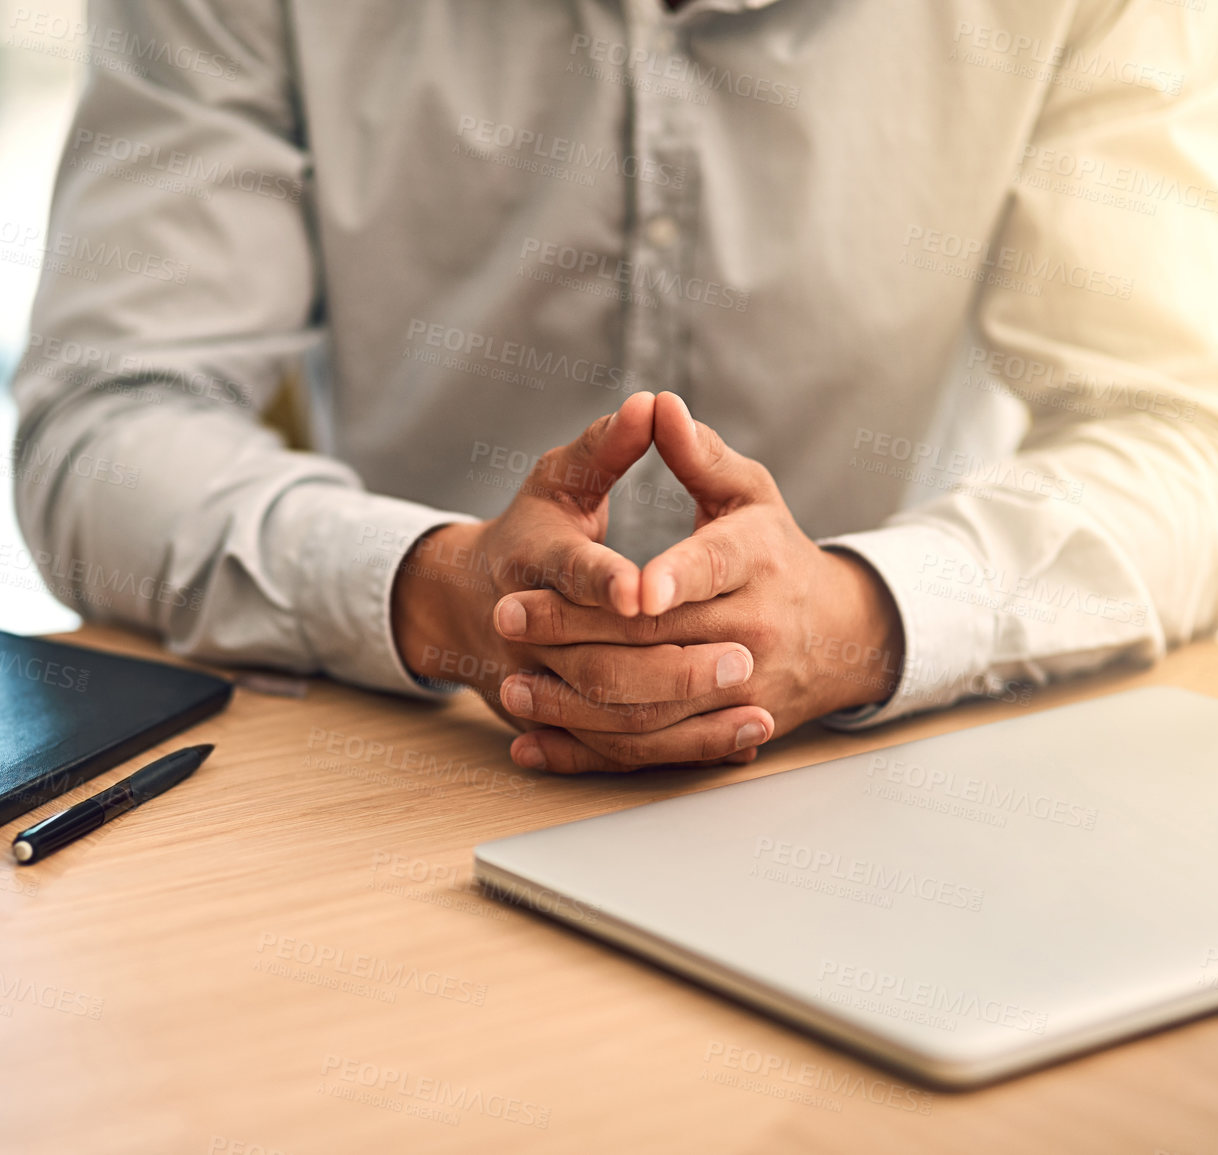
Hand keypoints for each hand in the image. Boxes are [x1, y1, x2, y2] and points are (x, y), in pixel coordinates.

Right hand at [391, 392, 757, 742]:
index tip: (646, 592)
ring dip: (680, 711)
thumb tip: (653, 404)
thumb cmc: (531, 530)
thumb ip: (607, 446)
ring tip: (751, 700)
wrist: (465, 604)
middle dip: (669, 663)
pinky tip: (737, 738)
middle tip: (741, 657)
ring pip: (604, 713)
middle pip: (594, 659)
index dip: (604, 581)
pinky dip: (675, 750)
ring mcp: (534, 681)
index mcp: (527, 556)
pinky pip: (612, 748)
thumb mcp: (560, 479)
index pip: (567, 572)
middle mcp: (523, 627)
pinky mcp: (552, 720)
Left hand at [493, 392, 903, 772]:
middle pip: (661, 638)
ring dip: (574, 700)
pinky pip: (652, 751)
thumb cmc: (772, 550)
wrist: (836, 636)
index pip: (714, 567)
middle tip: (508, 614)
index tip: (632, 589)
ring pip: (652, 705)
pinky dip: (587, 751)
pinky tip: (533, 741)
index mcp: (760, 560)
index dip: (674, 578)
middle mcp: (757, 629)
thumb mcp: (746, 495)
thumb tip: (659, 406)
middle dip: (578, 628)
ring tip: (510, 682)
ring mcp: (742, 689)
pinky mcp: (723, 731)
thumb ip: (698, 455)